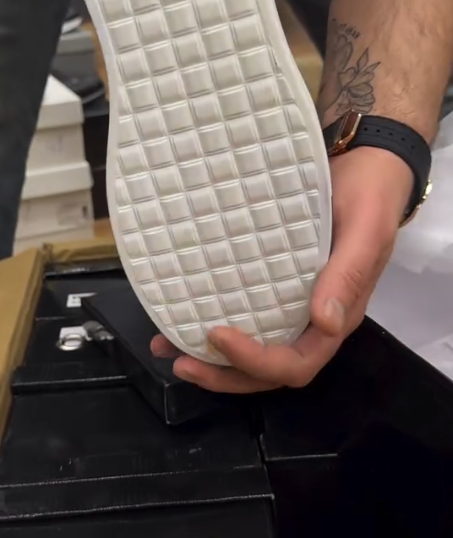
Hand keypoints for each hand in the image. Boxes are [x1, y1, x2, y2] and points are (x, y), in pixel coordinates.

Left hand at [151, 147, 412, 392]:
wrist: (368, 165)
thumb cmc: (369, 196)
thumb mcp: (365, 232)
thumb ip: (348, 277)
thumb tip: (324, 323)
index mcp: (337, 315)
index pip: (296, 362)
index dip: (256, 361)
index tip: (218, 335)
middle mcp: (312, 318)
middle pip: (268, 368)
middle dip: (225, 373)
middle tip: (182, 362)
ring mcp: (292, 301)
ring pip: (253, 346)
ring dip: (212, 357)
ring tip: (169, 348)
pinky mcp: (275, 279)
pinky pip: (245, 310)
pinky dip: (212, 318)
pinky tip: (179, 313)